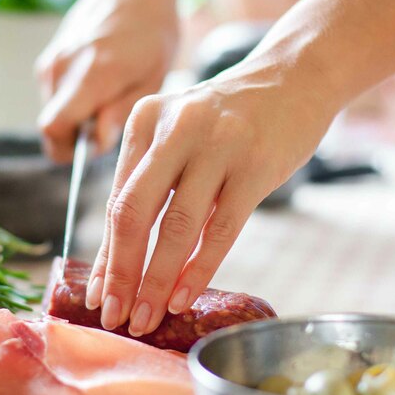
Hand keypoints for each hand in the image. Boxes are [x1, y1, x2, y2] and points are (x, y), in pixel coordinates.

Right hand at [35, 0, 180, 161]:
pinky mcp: (49, 58)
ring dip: (77, 116)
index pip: (54, 127)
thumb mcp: (152, 78)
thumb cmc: (151, 32)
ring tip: (109, 96)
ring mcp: (52, 61)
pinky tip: (99, 83)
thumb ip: (121, 113)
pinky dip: (73, 99)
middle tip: (109, 122)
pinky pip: (55, 94)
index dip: (68, 149)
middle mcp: (63, 68)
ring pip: (54, 110)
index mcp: (91, 75)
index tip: (93, 148)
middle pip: (52, 125)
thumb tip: (97, 143)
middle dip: (77, 135)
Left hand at [85, 49, 337, 335]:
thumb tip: (121, 258)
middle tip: (116, 316)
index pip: (117, 201)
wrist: (295, 76)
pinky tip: (184, 296)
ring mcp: (216, 146)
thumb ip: (151, 181)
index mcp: (145, 122)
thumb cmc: (231, 117)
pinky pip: (220, 230)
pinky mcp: (255, 166)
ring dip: (157, 281)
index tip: (99, 296)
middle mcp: (174, 130)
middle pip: (135, 214)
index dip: (106, 254)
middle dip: (121, 273)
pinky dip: (198, 269)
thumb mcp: (179, 132)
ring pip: (176, 228)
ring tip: (148, 317)